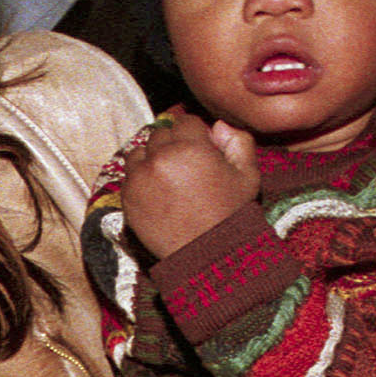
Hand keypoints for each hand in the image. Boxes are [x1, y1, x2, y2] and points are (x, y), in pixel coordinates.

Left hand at [121, 110, 259, 260]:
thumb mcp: (248, 175)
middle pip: (160, 134)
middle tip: (186, 167)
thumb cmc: (230, 215)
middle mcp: (161, 158)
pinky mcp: (127, 197)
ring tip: (168, 177)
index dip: (194, 134)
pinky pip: (128, 176)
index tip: (200, 149)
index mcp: (191, 147)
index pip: (184, 121)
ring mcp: (140, 177)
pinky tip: (157, 193)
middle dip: (172, 144)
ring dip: (151, 158)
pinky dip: (140, 179)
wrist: (207, 255)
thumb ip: (238, 141)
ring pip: (139, 152)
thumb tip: (217, 126)